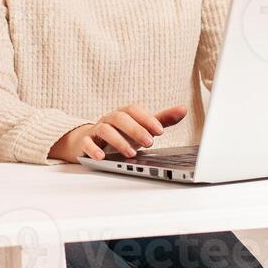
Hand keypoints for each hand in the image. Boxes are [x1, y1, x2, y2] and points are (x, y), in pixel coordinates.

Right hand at [49, 103, 186, 161]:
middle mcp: (109, 119)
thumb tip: (183, 110)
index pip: (134, 110)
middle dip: (135, 129)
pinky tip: (102, 157)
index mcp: (123, 114)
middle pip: (120, 118)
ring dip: (118, 141)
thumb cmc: (119, 134)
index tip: (160, 131)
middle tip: (149, 142)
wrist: (87, 141)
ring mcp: (96, 131)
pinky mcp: (85, 143)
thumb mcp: (141, 128)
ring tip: (131, 153)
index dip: (146, 118)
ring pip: (104, 129)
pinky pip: (86, 143)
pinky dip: (93, 149)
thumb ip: (161, 120)